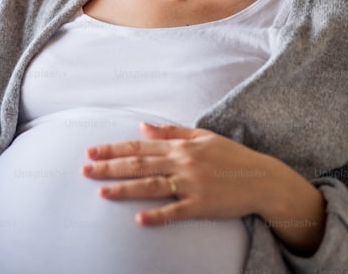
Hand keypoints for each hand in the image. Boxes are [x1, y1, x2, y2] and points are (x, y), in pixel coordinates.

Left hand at [82, 123, 325, 253]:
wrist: (263, 180)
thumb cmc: (232, 157)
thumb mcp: (203, 137)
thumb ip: (172, 133)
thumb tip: (143, 127)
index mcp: (180, 147)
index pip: (139, 147)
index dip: (113, 149)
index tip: (90, 152)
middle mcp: (182, 163)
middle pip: (139, 165)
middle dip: (109, 168)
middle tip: (84, 171)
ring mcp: (192, 184)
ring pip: (151, 186)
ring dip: (124, 189)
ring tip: (101, 193)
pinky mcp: (202, 205)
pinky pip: (176, 211)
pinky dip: (157, 215)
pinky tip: (139, 220)